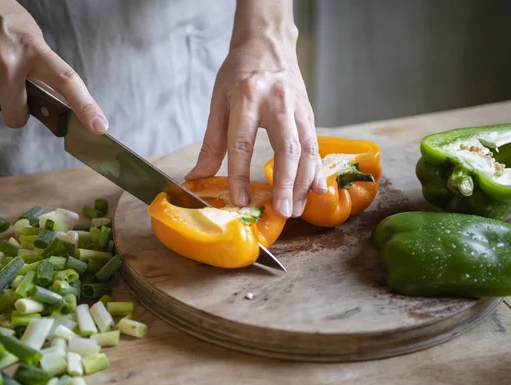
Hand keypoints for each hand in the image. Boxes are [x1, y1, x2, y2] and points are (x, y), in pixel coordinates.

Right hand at [0, 0, 107, 133]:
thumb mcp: (27, 32)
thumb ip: (40, 63)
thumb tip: (49, 94)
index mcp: (33, 50)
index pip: (66, 81)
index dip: (86, 107)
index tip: (99, 127)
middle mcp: (7, 64)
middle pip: (18, 116)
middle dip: (17, 111)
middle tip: (13, 92)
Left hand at [186, 2, 325, 218]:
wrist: (268, 44)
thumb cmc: (239, 72)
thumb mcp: (218, 101)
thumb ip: (211, 142)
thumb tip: (197, 177)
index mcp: (247, 97)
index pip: (242, 142)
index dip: (240, 174)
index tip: (240, 201)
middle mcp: (277, 103)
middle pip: (286, 149)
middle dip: (285, 184)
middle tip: (281, 212)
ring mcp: (298, 108)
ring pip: (307, 150)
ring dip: (303, 184)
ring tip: (295, 210)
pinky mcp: (309, 114)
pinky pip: (316, 146)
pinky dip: (316, 171)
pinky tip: (316, 191)